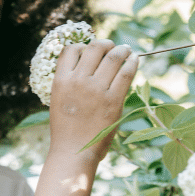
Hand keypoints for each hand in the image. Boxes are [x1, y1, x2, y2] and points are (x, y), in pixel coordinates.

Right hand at [48, 40, 137, 164]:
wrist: (73, 151)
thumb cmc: (66, 128)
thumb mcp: (59, 99)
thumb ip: (71, 82)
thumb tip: (89, 65)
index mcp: (61, 80)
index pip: (71, 49)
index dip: (82, 46)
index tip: (91, 51)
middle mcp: (78, 81)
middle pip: (94, 47)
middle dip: (105, 43)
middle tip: (113, 47)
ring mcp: (96, 89)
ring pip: (113, 56)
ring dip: (122, 49)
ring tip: (126, 51)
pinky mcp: (114, 99)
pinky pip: (126, 72)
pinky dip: (133, 62)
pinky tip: (135, 59)